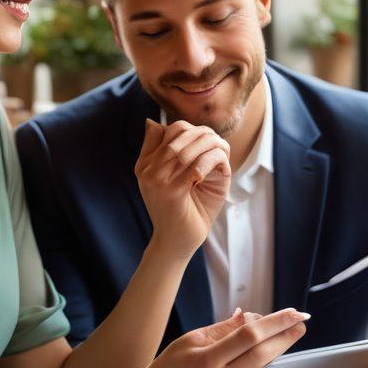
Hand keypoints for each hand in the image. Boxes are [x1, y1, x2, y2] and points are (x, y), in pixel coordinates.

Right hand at [128, 308, 307, 367]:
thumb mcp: (188, 342)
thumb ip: (221, 330)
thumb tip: (249, 316)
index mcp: (207, 359)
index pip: (250, 335)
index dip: (275, 322)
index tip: (293, 313)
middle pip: (264, 354)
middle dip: (286, 337)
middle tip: (300, 324)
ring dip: (261, 364)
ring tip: (241, 362)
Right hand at [135, 119, 230, 257]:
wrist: (176, 243)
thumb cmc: (182, 210)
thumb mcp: (175, 178)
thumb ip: (172, 153)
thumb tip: (160, 124)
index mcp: (145, 165)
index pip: (164, 130)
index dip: (189, 130)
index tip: (205, 139)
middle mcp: (147, 170)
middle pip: (177, 133)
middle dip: (204, 135)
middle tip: (219, 144)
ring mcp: (157, 180)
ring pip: (188, 147)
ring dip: (212, 146)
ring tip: (222, 153)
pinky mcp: (171, 191)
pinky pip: (196, 166)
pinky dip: (213, 162)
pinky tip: (221, 168)